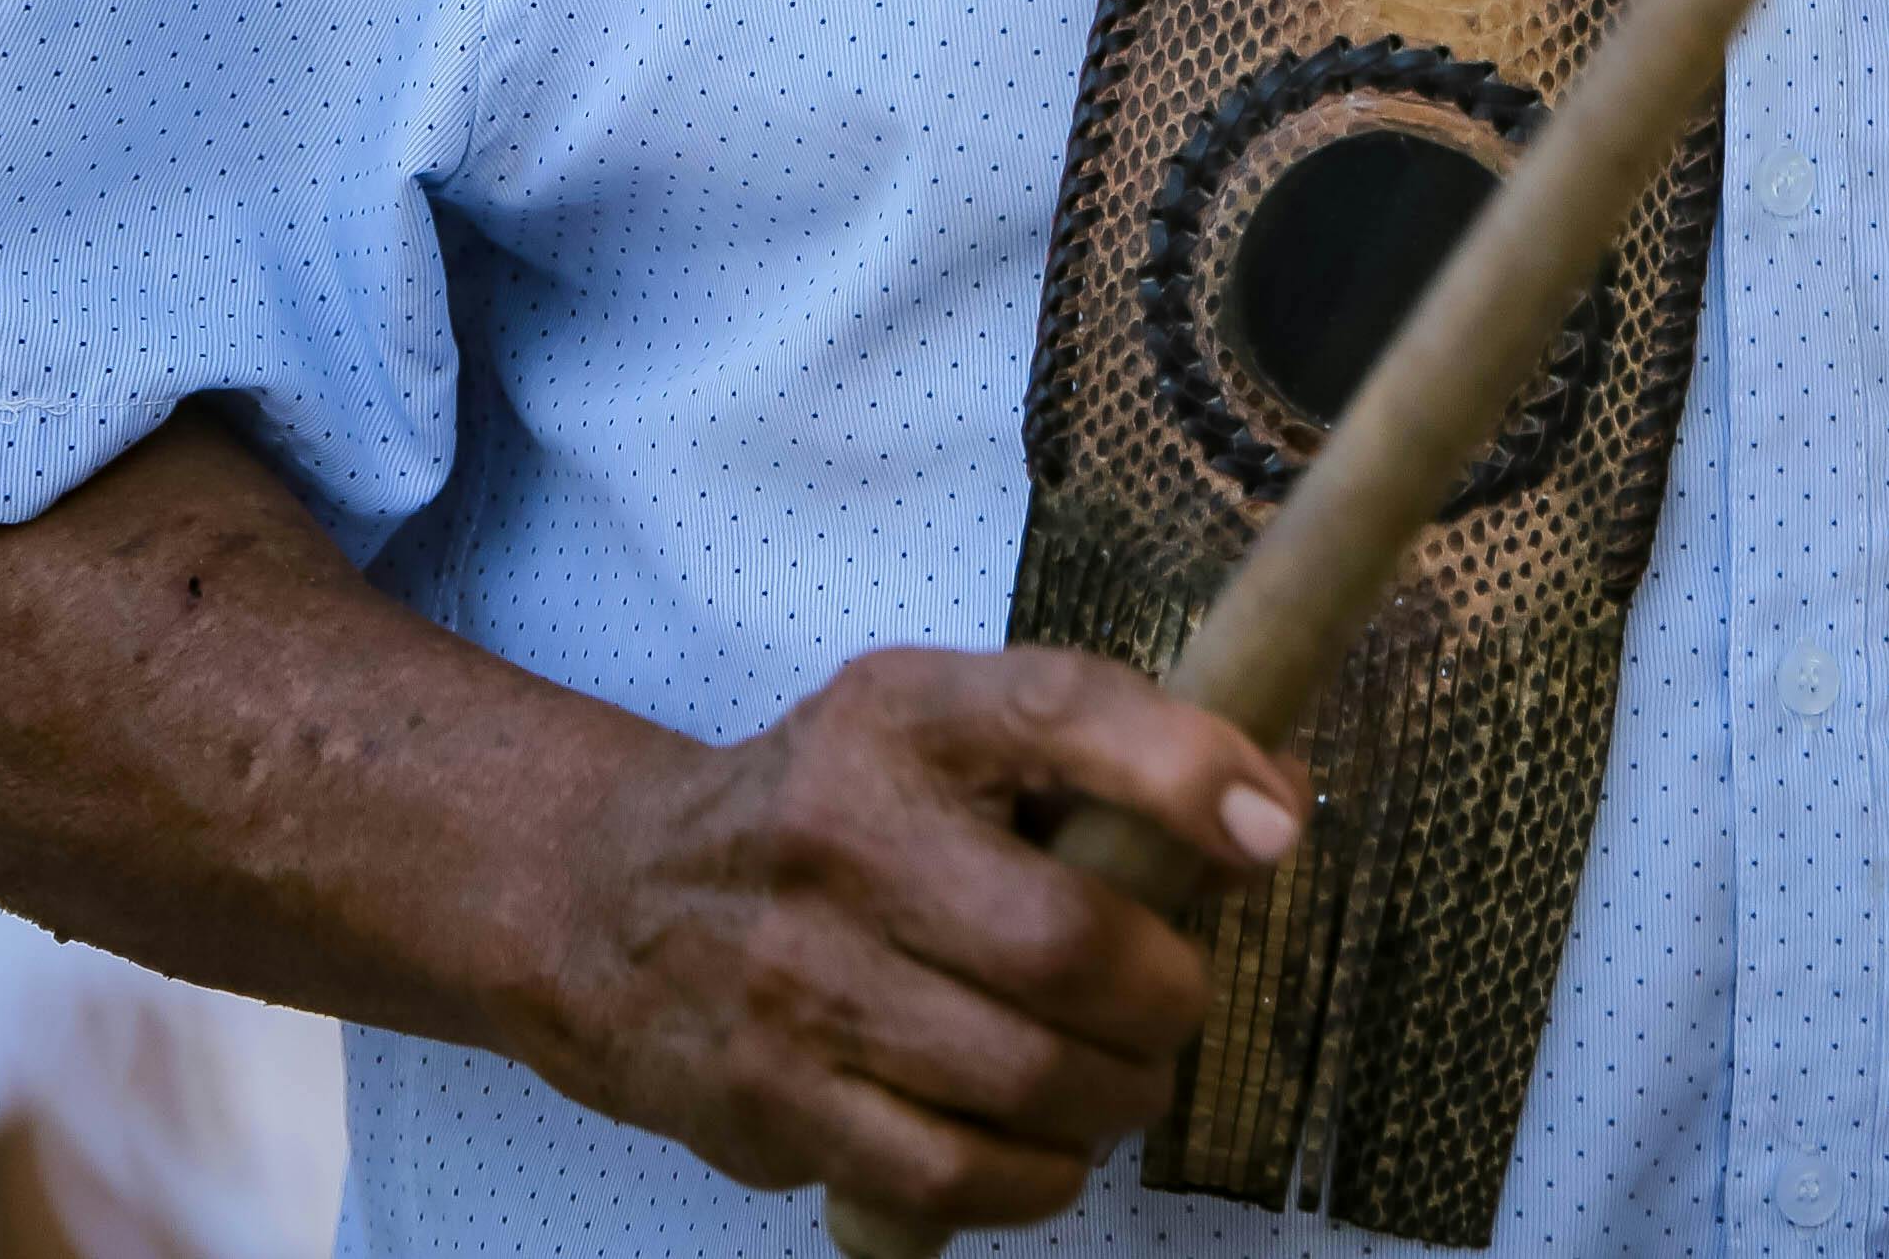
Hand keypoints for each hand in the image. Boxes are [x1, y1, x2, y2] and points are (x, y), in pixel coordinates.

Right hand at [542, 641, 1302, 1229]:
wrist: (613, 900)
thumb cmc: (831, 808)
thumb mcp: (940, 727)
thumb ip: (1098, 753)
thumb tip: (1274, 814)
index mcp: (904, 714)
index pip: (1059, 710)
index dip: (1182, 768)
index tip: (1271, 831)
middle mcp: (842, 832)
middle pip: (1059, 939)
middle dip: (1164, 995)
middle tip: (1177, 1004)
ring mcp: (796, 977)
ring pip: (1018, 1073)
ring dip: (1115, 1097)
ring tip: (1124, 1081)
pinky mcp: (770, 1101)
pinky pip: (947, 1173)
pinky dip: (1035, 1178)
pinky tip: (1051, 1152)